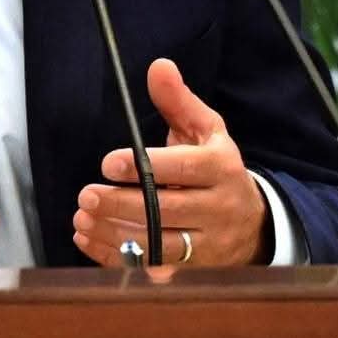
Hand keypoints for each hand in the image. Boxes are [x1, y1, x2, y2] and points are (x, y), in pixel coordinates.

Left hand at [72, 58, 268, 266]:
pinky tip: (88, 239)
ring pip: (159, 246)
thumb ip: (178, 100)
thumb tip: (159, 66)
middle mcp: (219, 210)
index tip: (108, 163)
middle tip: (86, 194)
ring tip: (82, 217)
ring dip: (115, 234)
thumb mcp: (206, 130)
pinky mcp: (196, 272)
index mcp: (222, 168)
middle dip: (122, 205)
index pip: (182, 169)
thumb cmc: (217, 168)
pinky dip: (118, 258)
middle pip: (166, 212)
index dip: (144, 167)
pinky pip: (153, 270)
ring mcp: (210, 247)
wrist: (255, 224)